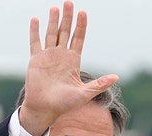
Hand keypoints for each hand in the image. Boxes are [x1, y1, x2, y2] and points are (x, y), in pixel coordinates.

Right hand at [20, 1, 118, 135]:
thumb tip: (116, 77)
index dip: (81, 26)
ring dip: (53, 20)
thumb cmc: (64, 104)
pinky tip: (36, 19)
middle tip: (68, 2)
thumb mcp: (84, 94)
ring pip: (51, 34)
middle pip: (65, 32)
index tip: (83, 13)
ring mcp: (48, 56)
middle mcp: (61, 56)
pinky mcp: (35, 60)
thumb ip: (99, 84)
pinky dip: (35, 31)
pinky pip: (35, 42)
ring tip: (55, 7)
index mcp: (73, 61)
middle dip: (67, 17)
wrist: (45, 109)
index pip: (78, 38)